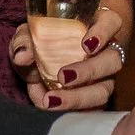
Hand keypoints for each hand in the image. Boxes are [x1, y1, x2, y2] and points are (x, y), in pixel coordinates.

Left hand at [10, 0, 132, 109]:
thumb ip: (25, 40)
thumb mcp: (31, 34)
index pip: (111, 22)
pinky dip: (69, 111)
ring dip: (78, 98)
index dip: (103, 33)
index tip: (86, 45)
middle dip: (89, 71)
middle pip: (112, 61)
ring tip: (51, 100)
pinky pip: (91, 110)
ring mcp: (105, 77)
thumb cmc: (44, 39)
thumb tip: (22, 56)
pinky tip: (49, 108)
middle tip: (63, 77)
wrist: (43, 61)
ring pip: (104, 90)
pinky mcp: (95, 99)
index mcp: (97, 25)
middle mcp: (107, 51)